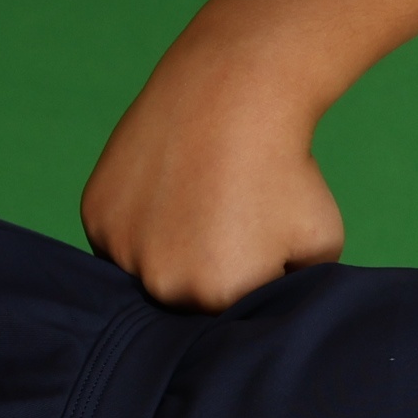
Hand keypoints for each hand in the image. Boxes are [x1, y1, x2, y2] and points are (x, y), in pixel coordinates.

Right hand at [79, 51, 346, 310]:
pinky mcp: (96, 216)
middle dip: (204, 276)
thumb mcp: (321, 242)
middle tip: (225, 226)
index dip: (242, 290)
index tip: (254, 252)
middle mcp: (162, 282)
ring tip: (197, 207)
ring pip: (144, 275)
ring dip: (165, 255)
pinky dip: (138, 228)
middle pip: (181, 304)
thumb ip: (297, 293)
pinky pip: (116, 242)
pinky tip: (168, 193)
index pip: (227, 323)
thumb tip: (277, 316)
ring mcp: (121, 248)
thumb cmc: (286, 169)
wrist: (234, 94)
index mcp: (217, 297)